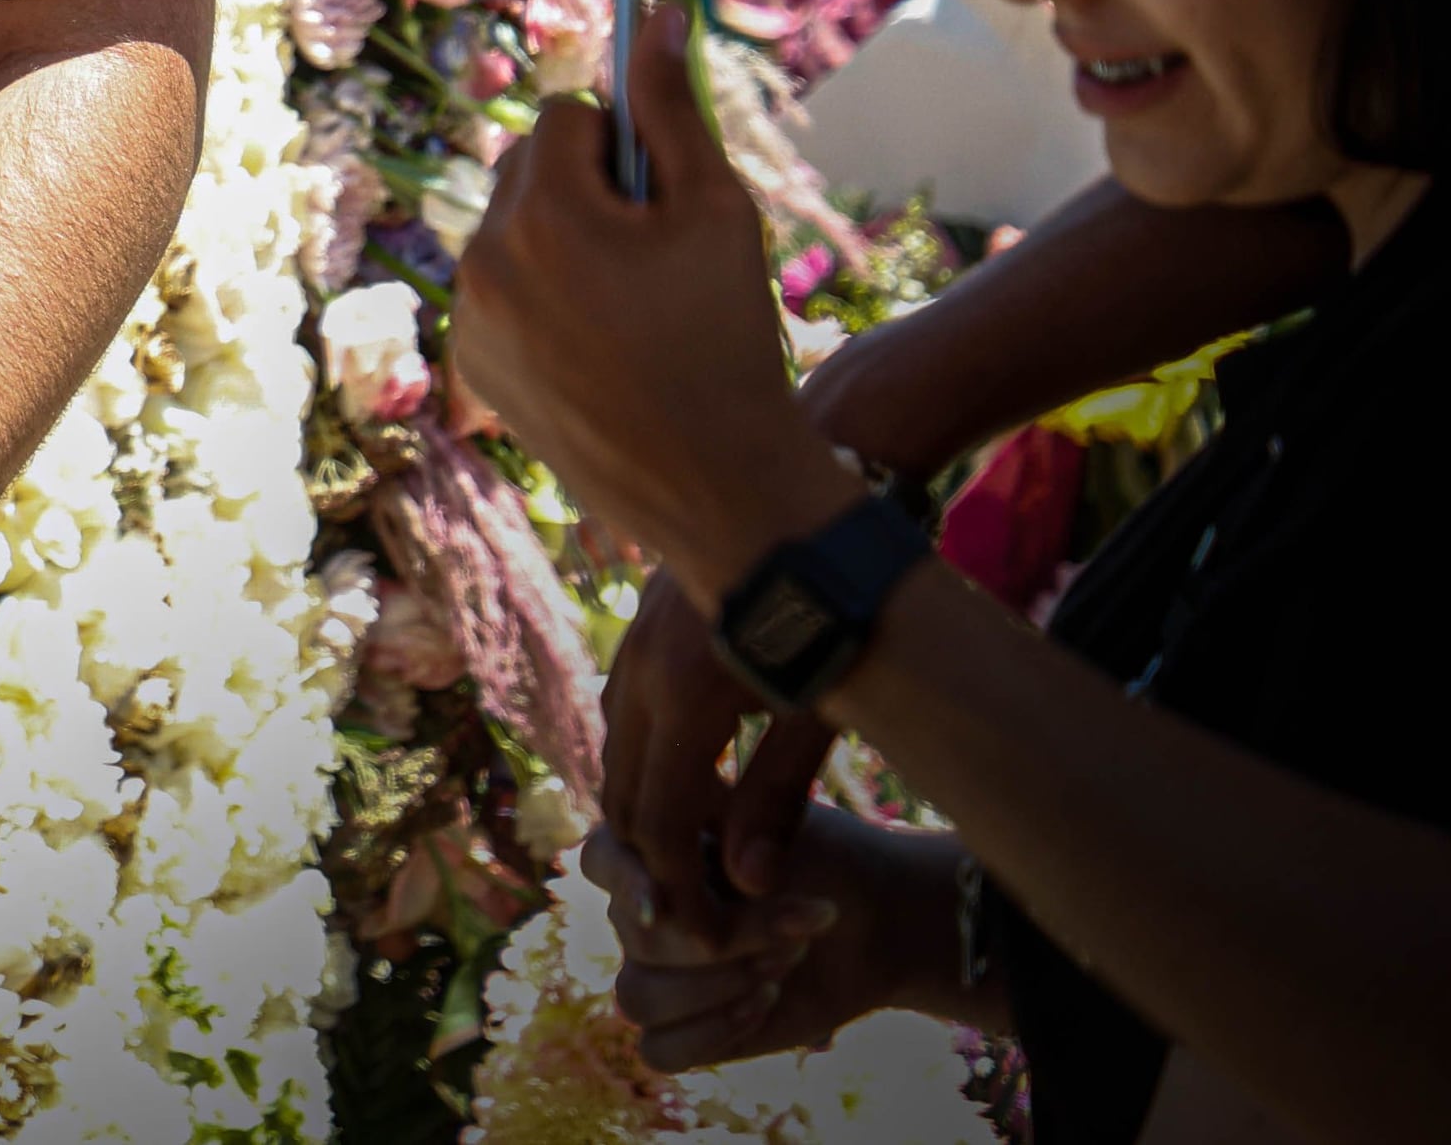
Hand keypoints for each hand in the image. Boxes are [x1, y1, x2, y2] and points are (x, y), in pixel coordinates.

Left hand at [453, 1, 857, 607]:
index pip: (561, 119)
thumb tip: (656, 7)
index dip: (618, 146)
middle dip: (585, 190)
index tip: (657, 194)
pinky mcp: (471, 363)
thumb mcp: (716, 208)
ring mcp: (469, 316)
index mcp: (542, 214)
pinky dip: (539, 298)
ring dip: (560, 241)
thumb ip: (674, 105)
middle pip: (526, 171)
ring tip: (629, 305)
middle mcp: (485, 258)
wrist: (714, 482)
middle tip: (652, 253)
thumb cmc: (727, 334)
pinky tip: (599, 345)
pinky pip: (499, 291)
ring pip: (511, 231)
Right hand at [590, 810, 932, 1067]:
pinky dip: (710, 1033)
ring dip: (714, 989)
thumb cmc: (825, 860)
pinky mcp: (686, 1026)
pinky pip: (658, 1049)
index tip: (663, 904)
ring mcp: (657, 971)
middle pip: (635, 940)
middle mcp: (641, 911)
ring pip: (637, 998)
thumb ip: (732, 823)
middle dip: (722, 942)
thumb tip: (694, 846)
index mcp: (648, 849)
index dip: (627, 885)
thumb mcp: (782, 826)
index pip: (601, 861)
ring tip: (783, 965)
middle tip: (798, 928)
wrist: (877, 919)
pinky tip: (764, 1005)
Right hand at [602, 573, 839, 937]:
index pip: (659, 823)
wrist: (812, 516)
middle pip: (621, 794)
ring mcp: (632, 648)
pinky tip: (677, 787)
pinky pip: (621, 716)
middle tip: (689, 914)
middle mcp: (640, 673)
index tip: (708, 934)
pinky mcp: (640, 634)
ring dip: (640, 813)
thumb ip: (778, 800)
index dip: (678, 890)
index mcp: (686, 698)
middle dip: (649, 863)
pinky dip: (640, 766)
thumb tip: (743, 882)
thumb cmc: (838, 619)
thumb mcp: (819, 716)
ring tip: (683, 864)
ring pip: (612, 754)